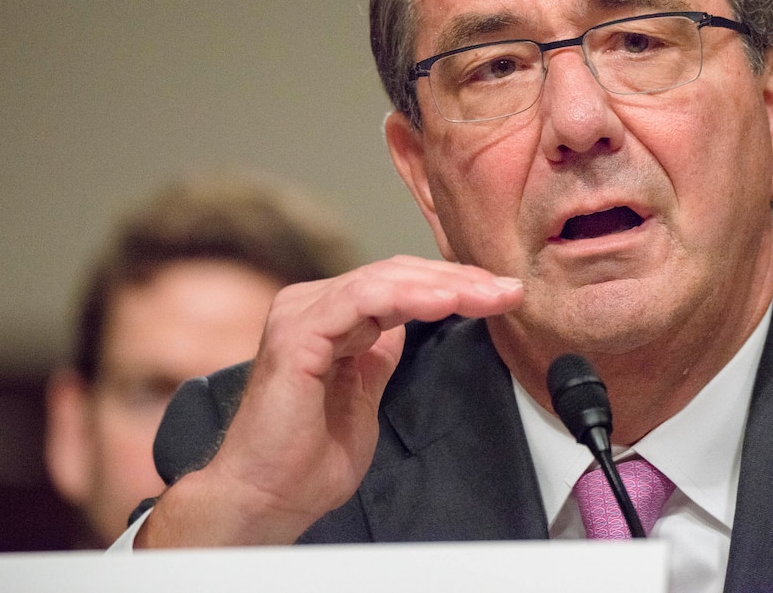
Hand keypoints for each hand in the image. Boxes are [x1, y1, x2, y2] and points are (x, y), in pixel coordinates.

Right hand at [136, 256, 521, 546]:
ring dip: (444, 285)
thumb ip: (379, 356)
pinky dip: (407, 297)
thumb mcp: (363, 396)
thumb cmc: (306, 459)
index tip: (499, 296)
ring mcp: (301, 314)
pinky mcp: (297, 334)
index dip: (451, 285)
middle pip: (397, 274)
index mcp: (327, 317)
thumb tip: (404, 328)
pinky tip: (445, 302)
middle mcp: (311, 306)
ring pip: (385, 279)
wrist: (266, 497)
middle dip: (458, 280)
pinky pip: (361, 300)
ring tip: (486, 295)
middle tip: (506, 290)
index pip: (398, 284)